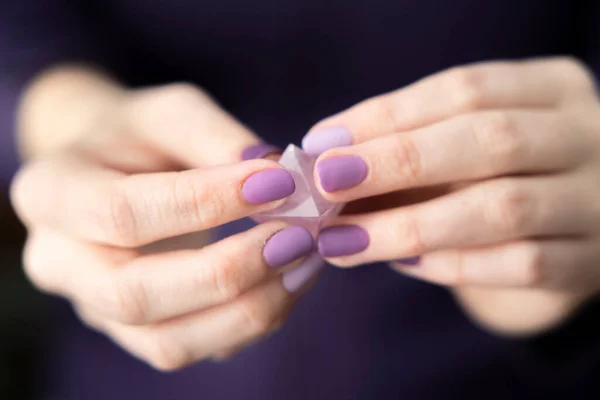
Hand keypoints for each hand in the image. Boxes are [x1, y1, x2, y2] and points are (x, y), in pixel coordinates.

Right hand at [11, 81, 320, 369]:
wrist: (112, 171)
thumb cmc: (139, 136)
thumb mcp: (168, 112)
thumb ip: (215, 136)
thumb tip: (275, 172)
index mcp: (52, 193)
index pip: (123, 212)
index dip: (206, 203)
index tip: (281, 182)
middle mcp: (60, 262)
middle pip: (136, 294)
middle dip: (229, 271)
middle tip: (298, 236)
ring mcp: (94, 307)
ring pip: (167, 341)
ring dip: (248, 308)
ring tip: (304, 262)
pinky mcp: (135, 331)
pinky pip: (191, 349)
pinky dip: (248, 324)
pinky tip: (285, 284)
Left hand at [303, 57, 599, 334]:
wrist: (582, 227)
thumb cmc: (507, 173)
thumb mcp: (472, 143)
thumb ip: (412, 143)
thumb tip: (324, 154)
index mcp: (552, 88)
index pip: (465, 90)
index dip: (388, 115)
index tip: (321, 142)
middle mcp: (585, 136)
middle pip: (488, 140)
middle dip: (396, 160)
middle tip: (324, 181)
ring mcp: (594, 201)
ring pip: (500, 208)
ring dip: (407, 225)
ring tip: (339, 239)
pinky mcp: (589, 262)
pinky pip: (520, 266)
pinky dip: (450, 264)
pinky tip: (399, 263)